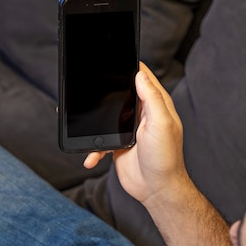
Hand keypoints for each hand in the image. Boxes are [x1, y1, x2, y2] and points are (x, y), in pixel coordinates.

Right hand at [84, 63, 189, 205]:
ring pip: (105, 116)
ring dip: (93, 122)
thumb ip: (152, 98)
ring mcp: (129, 130)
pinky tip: (91, 157)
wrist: (156, 190)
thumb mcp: (161, 124)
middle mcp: (142, 115)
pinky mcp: (118, 145)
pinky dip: (92, 149)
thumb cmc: (165, 158)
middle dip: (103, 91)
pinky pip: (100, 141)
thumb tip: (140, 74)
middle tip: (88, 86)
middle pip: (119, 94)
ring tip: (80, 123)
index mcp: (156, 105)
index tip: (116, 55)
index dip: (130, 66)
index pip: (142, 78)